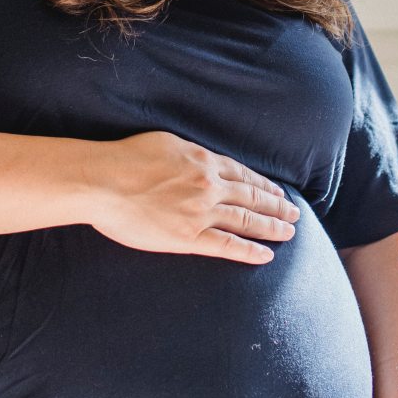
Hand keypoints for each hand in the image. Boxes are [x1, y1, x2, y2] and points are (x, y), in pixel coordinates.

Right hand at [88, 131, 300, 264]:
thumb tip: (201, 161)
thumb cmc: (125, 158)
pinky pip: (227, 246)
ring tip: (289, 232)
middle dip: (276, 206)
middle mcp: (209, 186)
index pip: (242, 175)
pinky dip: (249, 251)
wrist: (103, 181)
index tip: (277, 192)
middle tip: (294, 214)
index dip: (263, 185)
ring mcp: (201, 212)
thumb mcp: (165, 142)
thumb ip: (189, 154)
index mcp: (203, 161)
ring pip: (246, 220)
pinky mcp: (188, 237)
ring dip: (271, 227)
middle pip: (252, 197)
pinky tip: (266, 256)